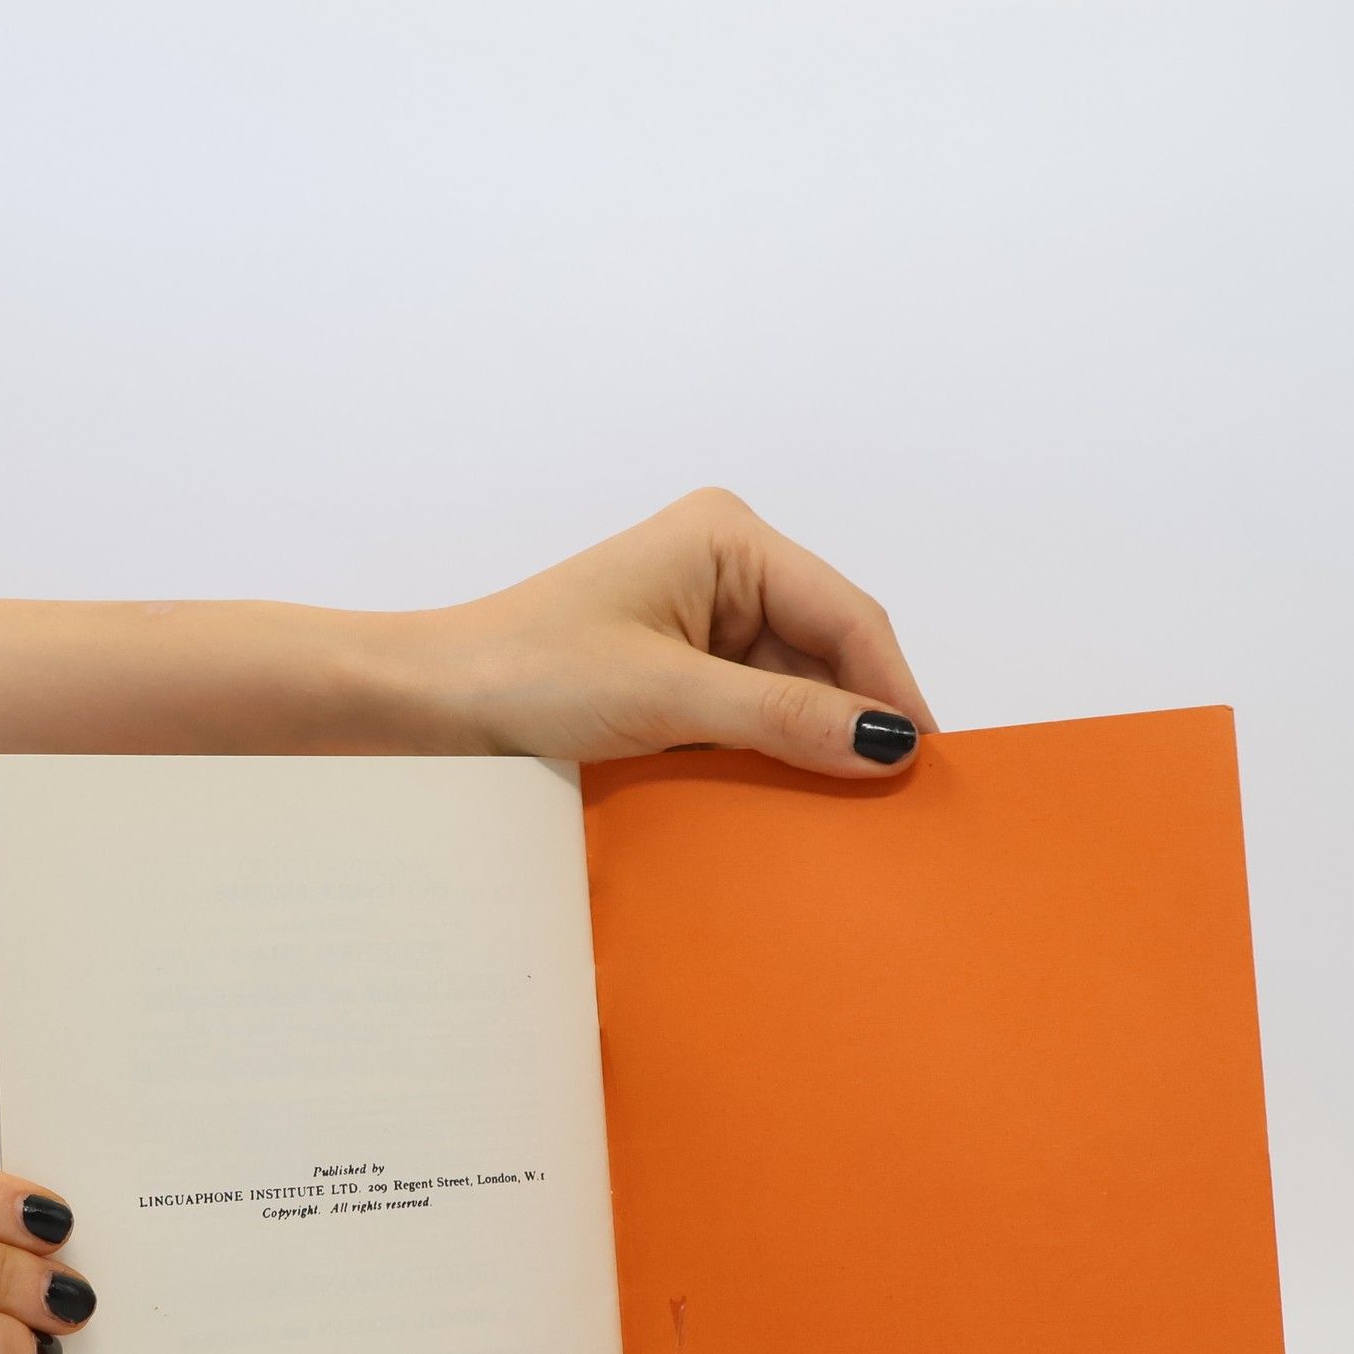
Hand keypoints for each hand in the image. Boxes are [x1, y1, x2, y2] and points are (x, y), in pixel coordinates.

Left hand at [396, 489, 938, 775]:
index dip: (891, 691)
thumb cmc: (527, 675)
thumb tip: (889, 744)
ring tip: (846, 815)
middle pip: (829, 653)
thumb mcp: (668, 698)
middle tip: (896, 805)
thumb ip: (784, 716)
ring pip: (796, 691)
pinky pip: (755, 714)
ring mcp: (703, 621)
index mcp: (728, 538)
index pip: (846, 616)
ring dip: (812, 747)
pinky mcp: (681, 671)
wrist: (429, 707)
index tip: (924, 767)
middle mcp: (725, 568)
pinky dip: (771, 756)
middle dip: (854, 723)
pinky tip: (788, 801)